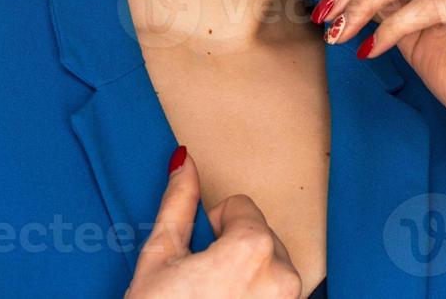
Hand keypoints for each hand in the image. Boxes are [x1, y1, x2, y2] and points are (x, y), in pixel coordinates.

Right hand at [124, 146, 303, 298]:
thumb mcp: (160, 257)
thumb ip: (178, 203)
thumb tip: (183, 160)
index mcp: (254, 248)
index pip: (241, 207)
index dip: (213, 225)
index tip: (198, 254)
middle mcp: (284, 276)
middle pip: (261, 236)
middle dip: (233, 250)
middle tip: (203, 282)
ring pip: (272, 267)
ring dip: (248, 275)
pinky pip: (277, 296)